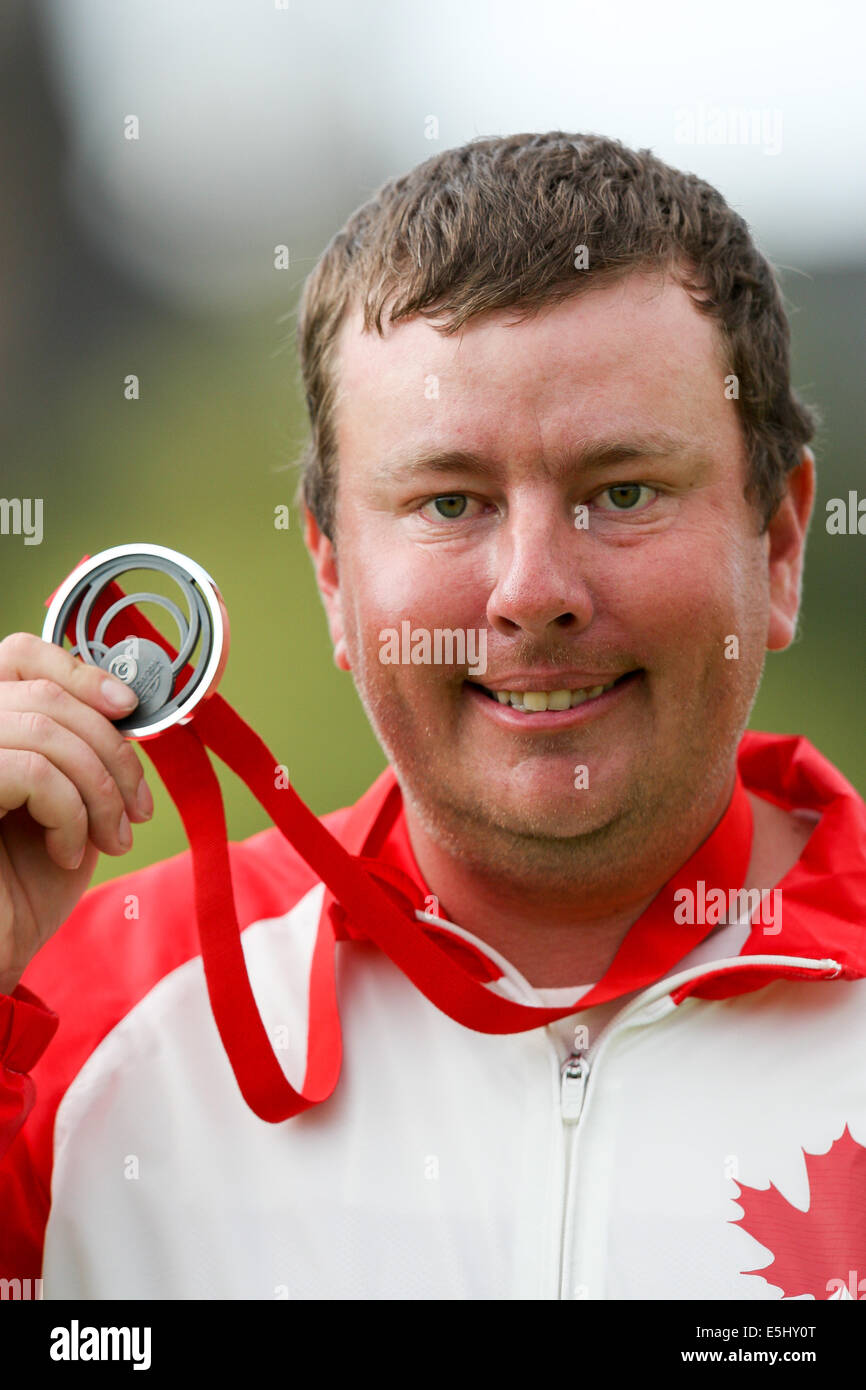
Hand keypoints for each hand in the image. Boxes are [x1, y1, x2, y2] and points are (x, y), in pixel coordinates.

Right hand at [0, 633, 153, 994]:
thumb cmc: (23, 885)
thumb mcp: (66, 800)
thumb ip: (80, 747)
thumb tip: (127, 703)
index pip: (19, 653)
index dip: (79, 671)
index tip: (129, 709)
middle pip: (46, 695)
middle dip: (111, 751)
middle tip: (138, 808)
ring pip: (45, 730)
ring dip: (99, 787)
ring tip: (111, 838)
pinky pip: (32, 771)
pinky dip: (70, 812)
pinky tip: (70, 853)